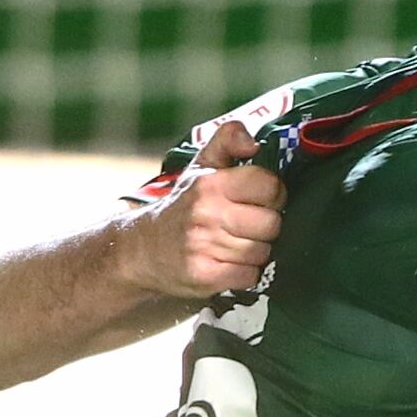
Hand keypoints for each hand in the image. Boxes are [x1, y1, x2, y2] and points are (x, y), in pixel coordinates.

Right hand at [119, 121, 287, 298]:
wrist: (144, 249)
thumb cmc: (185, 205)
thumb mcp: (203, 165)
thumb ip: (229, 140)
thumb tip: (253, 142)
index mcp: (210, 184)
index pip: (271, 186)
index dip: (272, 194)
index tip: (259, 199)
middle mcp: (206, 213)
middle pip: (272, 223)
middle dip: (265, 226)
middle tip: (246, 224)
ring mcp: (204, 246)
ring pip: (263, 252)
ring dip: (255, 251)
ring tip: (234, 243)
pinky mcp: (204, 276)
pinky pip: (250, 276)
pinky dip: (245, 273)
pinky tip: (228, 263)